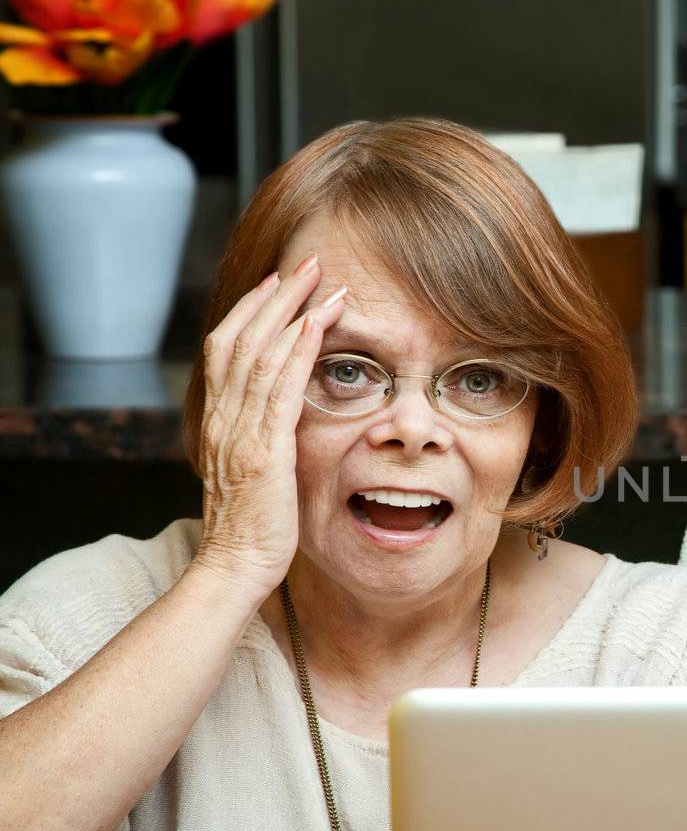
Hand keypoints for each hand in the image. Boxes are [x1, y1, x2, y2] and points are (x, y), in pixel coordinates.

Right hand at [191, 254, 345, 596]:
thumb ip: (261, 440)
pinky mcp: (265, 450)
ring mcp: (242, 432)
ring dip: (293, 310)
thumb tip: (281, 421)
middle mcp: (225, 419)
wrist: (235, 568)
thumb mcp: (254, 473)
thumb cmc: (253, 529)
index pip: (228, 349)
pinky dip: (299, 348)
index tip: (278, 283)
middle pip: (242, 337)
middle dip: (276, 296)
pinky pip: (281, 387)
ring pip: (261, 352)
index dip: (252, 311)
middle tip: (307, 263)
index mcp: (221, 422)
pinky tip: (319, 324)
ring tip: (322, 280)